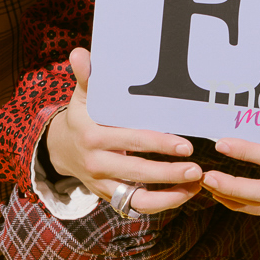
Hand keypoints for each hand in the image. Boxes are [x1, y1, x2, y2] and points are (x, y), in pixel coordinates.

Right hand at [44, 50, 203, 215]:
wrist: (62, 149)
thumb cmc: (82, 117)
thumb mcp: (82, 96)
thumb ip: (87, 77)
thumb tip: (79, 53)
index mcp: (92, 136)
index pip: (131, 140)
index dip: (159, 144)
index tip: (185, 146)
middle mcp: (97, 163)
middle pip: (138, 172)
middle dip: (170, 172)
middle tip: (197, 169)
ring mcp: (103, 184)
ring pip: (138, 197)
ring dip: (169, 195)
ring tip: (195, 185)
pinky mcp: (110, 197)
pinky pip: (136, 206)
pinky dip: (161, 205)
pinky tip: (183, 194)